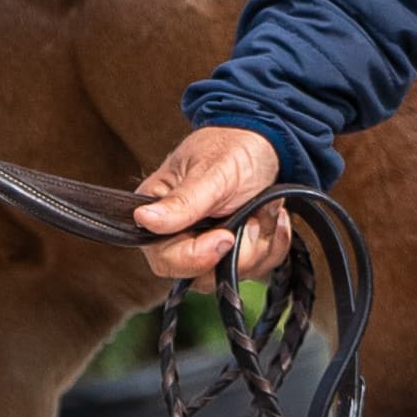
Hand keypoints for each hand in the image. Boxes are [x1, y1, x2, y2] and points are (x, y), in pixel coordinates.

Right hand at [131, 126, 288, 286]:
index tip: (226, 237)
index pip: (165, 260)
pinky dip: (272, 245)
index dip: (197, 257)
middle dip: (239, 250)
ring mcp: (208, 245)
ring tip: (264, 208)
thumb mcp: (211, 171)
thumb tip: (144, 219)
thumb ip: (182, 201)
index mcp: (158, 211)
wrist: (269, 141)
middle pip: (202, 274)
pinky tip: (272, 218)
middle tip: (254, 215)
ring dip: (259, 243)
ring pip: (231, 274)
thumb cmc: (233, 147)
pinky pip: (255, 269)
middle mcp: (179, 235)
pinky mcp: (234, 252)